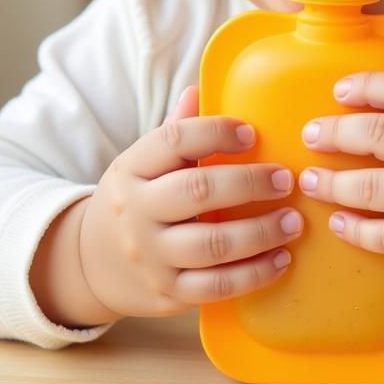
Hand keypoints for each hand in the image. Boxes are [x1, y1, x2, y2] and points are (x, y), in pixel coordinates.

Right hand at [77, 86, 303, 318]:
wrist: (89, 264)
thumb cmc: (133, 201)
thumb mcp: (141, 162)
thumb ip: (174, 132)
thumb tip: (199, 90)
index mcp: (133, 168)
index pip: (173, 140)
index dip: (216, 132)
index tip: (250, 134)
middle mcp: (137, 211)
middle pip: (198, 191)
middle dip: (250, 183)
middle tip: (287, 179)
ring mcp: (151, 256)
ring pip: (212, 244)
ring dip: (261, 232)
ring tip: (293, 221)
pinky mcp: (167, 293)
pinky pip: (216, 287)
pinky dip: (254, 275)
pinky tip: (281, 259)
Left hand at [297, 72, 383, 276]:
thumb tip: (366, 99)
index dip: (366, 85)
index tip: (339, 91)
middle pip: (379, 133)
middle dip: (335, 132)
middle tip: (312, 135)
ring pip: (369, 187)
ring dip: (330, 183)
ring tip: (309, 181)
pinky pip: (380, 234)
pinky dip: (352, 227)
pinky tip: (337, 220)